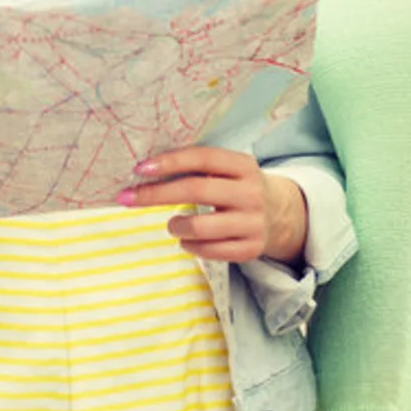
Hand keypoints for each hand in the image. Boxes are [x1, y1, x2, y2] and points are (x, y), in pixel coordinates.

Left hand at [119, 148, 308, 264]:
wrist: (282, 213)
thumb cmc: (238, 186)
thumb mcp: (228, 169)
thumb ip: (198, 167)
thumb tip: (146, 169)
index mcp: (243, 165)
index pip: (202, 158)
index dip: (169, 162)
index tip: (139, 169)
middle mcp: (250, 192)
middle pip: (195, 191)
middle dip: (156, 194)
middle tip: (128, 198)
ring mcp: (252, 222)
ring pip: (200, 227)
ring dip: (175, 226)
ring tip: (172, 225)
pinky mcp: (251, 248)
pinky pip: (211, 251)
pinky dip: (191, 247)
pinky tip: (187, 241)